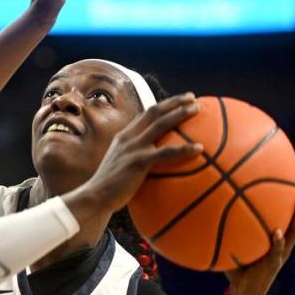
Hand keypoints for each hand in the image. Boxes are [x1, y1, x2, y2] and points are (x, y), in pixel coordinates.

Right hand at [81, 93, 202, 213]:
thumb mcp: (119, 166)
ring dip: (180, 114)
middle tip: (193, 98)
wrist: (95, 197)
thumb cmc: (110, 189)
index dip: (163, 105)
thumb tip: (152, 166)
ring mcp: (133, 148)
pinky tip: (200, 148)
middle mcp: (128, 137)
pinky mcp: (138, 161)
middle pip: (154, 112)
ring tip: (198, 109)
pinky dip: (184, 148)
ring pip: (161, 124)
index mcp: (124, 137)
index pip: (145, 115)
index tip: (179, 101)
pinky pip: (166, 152)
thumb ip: (133, 160)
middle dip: (174, 102)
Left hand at [226, 173, 294, 294]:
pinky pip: (277, 251)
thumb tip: (205, 205)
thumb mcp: (230, 244)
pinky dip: (278, 242)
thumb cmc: (237, 267)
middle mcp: (283, 240)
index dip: (294, 192)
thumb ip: (224, 228)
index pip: (288, 209)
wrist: (243, 293)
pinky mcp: (274, 265)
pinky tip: (277, 232)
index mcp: (277, 234)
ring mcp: (281, 252)